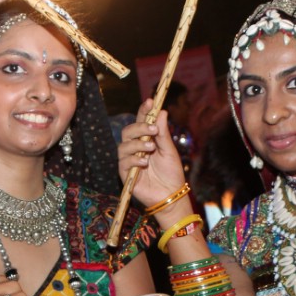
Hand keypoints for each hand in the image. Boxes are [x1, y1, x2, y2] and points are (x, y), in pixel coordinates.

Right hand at [117, 102, 189, 219]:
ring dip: (137, 144)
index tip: (150, 101)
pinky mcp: (125, 174)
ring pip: (124, 145)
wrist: (171, 194)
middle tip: (153, 130)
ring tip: (151, 148)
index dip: (143, 111)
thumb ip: (163, 133)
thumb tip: (162, 111)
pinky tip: (145, 162)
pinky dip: (134, 159)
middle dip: (140, 128)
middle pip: (128, 131)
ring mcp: (129, 161)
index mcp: (146, 140)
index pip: (141, 121)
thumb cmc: (171, 173)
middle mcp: (135, 148)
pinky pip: (124, 162)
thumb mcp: (169, 150)